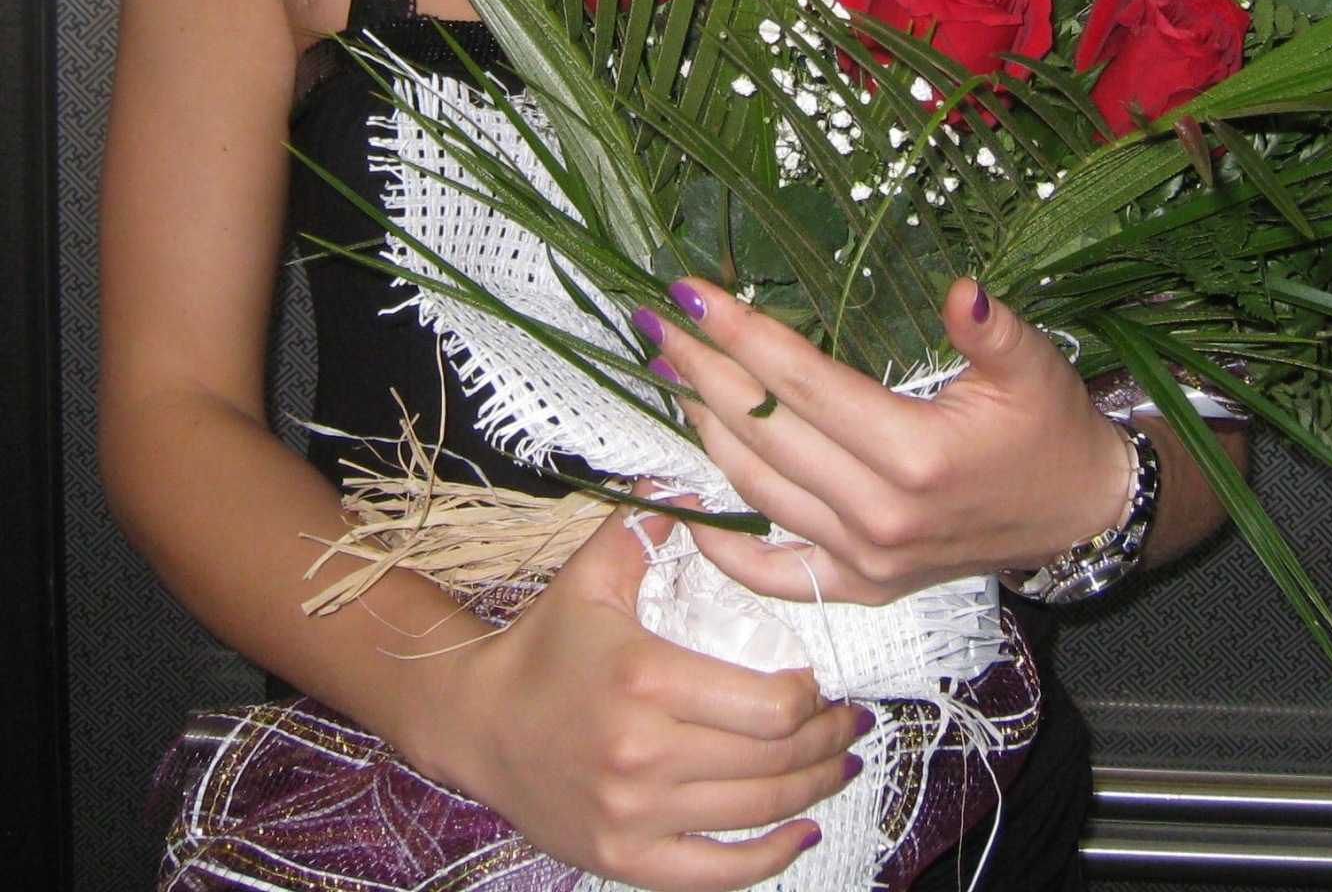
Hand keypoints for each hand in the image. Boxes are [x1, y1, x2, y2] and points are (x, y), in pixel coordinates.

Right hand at [436, 487, 870, 889]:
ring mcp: (634, 816)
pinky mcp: (624, 859)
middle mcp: (644, 755)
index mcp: (647, 679)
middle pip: (773, 760)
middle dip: (828, 740)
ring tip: (841, 762)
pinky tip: (802, 832)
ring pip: (756, 812)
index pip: (768, 705)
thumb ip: (645, 526)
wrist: (477, 723)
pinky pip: (716, 874)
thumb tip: (693, 481)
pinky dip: (769, 860)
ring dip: (814, 790)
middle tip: (851, 719)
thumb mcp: (590, 575)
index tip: (823, 680)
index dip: (812, 697)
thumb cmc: (543, 645)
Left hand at [638, 278, 1135, 605]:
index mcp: (916, 454)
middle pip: (765, 433)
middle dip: (703, 371)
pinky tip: (681, 501)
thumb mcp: (1034, 365)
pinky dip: (721, 542)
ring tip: (671, 376)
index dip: (742, 333)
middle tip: (657, 324)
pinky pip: (774, 572)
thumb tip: (961, 288)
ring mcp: (865, 562)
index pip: (802, 383)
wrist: (1079, 513)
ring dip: (704, 431)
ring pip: (757, 492)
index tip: (693, 292)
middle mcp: (880, 515)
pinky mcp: (861, 589)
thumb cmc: (1052, 427)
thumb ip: (991, 328)